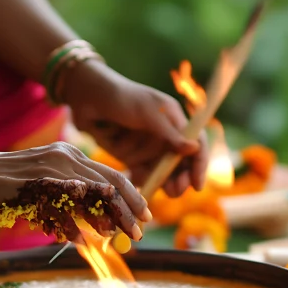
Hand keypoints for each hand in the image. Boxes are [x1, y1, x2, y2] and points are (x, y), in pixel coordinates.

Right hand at [0, 142, 151, 241]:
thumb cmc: (15, 182)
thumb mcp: (51, 181)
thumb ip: (76, 195)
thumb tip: (103, 221)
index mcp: (73, 155)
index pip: (113, 175)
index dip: (134, 197)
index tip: (146, 217)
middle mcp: (66, 158)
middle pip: (108, 185)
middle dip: (127, 210)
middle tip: (140, 233)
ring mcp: (50, 170)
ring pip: (89, 196)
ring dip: (103, 219)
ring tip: (113, 237)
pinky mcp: (33, 185)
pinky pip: (59, 208)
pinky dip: (71, 226)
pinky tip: (79, 240)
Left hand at [62, 60, 208, 196]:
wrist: (87, 98)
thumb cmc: (121, 97)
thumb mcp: (148, 112)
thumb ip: (170, 133)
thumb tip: (194, 148)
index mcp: (175, 121)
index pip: (196, 144)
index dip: (199, 164)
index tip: (196, 184)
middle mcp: (164, 136)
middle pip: (181, 164)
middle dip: (181, 179)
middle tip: (176, 190)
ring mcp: (147, 148)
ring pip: (162, 173)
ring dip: (163, 184)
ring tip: (158, 190)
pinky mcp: (131, 157)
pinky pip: (142, 175)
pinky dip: (143, 181)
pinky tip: (138, 183)